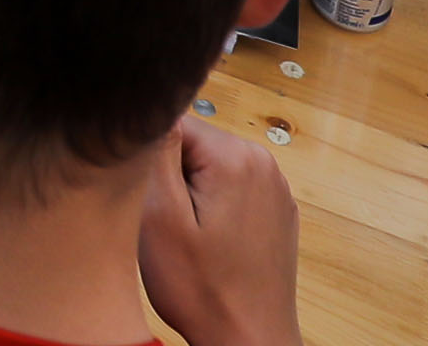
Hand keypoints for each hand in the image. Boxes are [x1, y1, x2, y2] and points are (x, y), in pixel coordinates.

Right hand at [135, 116, 304, 345]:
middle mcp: (264, 163)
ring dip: (192, 195)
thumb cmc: (203, 291)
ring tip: (191, 239)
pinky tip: (210, 246)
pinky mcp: (277, 213)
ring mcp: (275, 189)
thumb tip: (152, 106)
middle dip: (172, 176)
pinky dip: (214, 211)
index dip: (150, 160)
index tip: (152, 198)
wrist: (249, 342)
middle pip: (194, 144)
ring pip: (211, 168)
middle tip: (169, 224)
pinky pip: (232, 192)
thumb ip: (155, 153)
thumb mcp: (159, 217)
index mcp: (235, 157)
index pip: (172, 123)